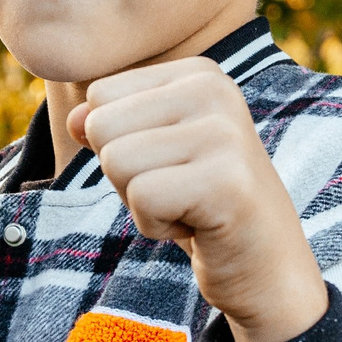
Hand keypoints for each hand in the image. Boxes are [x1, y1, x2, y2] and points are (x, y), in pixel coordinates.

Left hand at [71, 60, 327, 341]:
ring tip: (189, 208)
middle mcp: (216, 90)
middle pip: (102, 126)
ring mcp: (225, 133)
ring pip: (116, 161)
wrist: (266, 268)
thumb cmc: (202, 209)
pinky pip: (141, 197)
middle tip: (179, 193)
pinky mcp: (226, 181)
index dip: (121, 144)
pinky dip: (156, 226)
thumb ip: (111, 126)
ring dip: (140, 203)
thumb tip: (75, 119)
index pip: (100, 95)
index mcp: (199, 74)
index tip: (172, 167)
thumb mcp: (152, 156)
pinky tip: (197, 227)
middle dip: (125, 175)